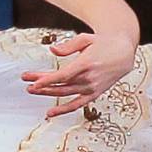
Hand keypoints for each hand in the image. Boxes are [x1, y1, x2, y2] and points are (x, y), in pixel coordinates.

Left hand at [18, 30, 136, 118]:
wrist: (124, 52)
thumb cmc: (104, 43)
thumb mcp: (86, 39)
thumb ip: (68, 46)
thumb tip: (52, 50)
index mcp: (86, 64)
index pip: (63, 75)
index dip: (47, 80)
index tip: (34, 82)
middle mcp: (89, 78)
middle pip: (60, 85)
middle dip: (41, 85)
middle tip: (27, 83)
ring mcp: (91, 88)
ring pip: (65, 94)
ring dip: (48, 94)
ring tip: (32, 90)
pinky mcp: (94, 94)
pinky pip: (77, 105)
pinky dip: (63, 110)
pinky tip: (50, 113)